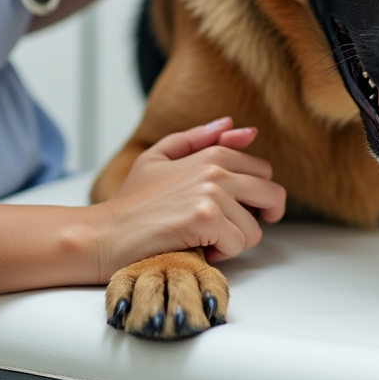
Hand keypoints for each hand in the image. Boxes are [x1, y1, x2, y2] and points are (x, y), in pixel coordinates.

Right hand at [97, 118, 285, 277]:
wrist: (106, 233)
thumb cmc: (132, 200)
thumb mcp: (159, 156)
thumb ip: (198, 138)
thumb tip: (233, 125)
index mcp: (213, 153)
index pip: (263, 172)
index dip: (253, 197)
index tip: (233, 210)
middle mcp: (217, 169)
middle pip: (271, 196)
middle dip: (256, 218)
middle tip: (228, 229)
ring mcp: (212, 192)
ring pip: (255, 228)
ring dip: (232, 241)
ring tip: (202, 238)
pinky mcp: (206, 218)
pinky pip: (238, 244)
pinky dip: (220, 255)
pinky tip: (196, 247)